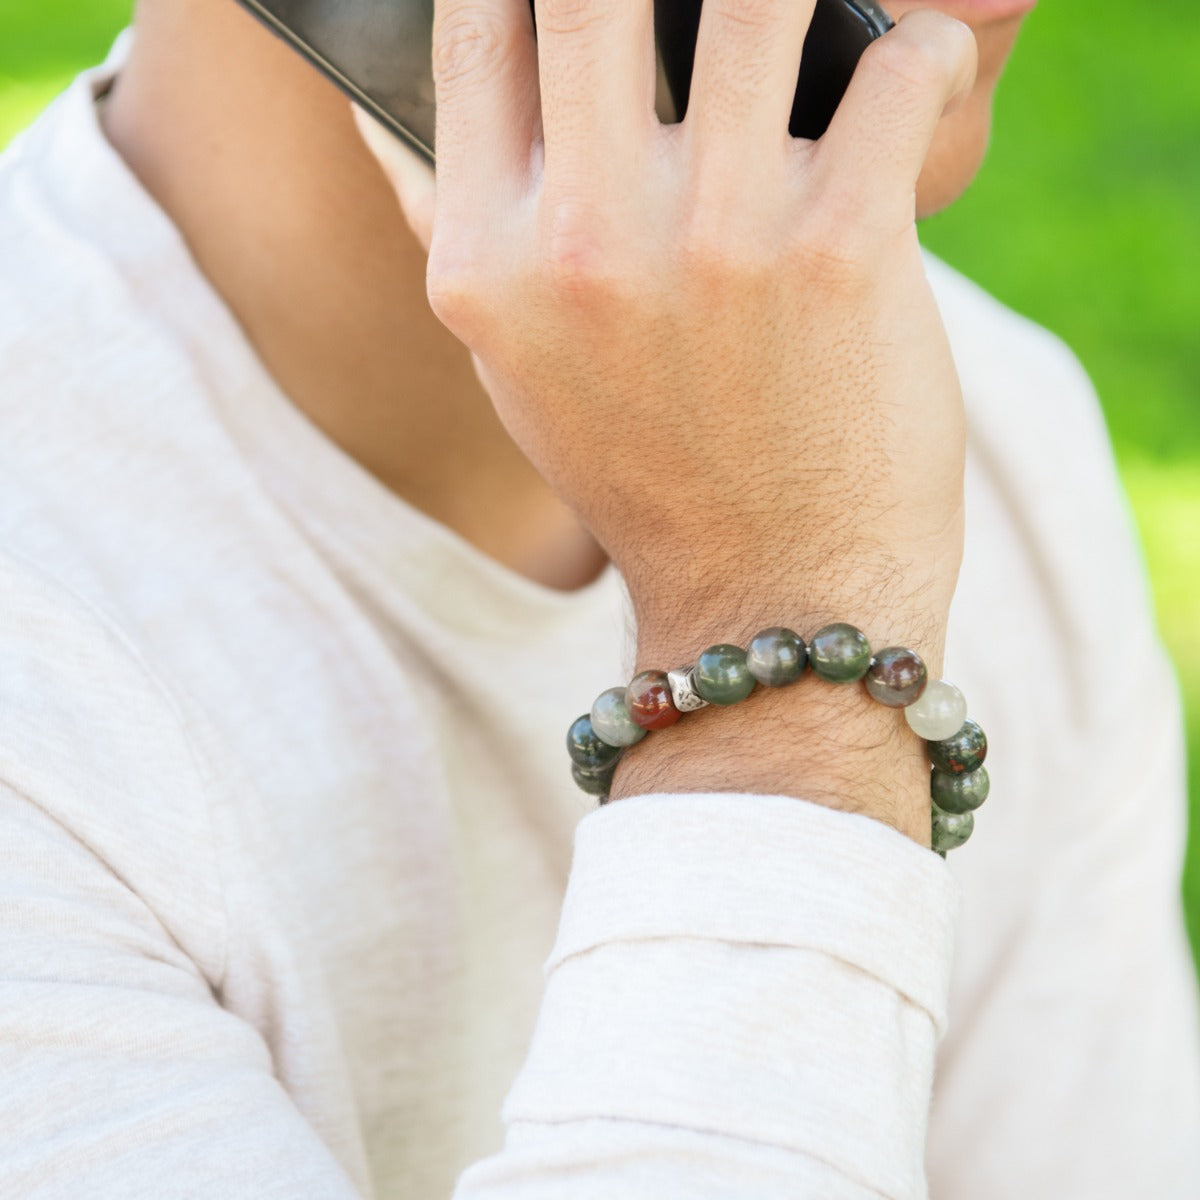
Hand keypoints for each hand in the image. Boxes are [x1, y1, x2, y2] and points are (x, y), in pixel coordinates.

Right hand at [358, 0, 977, 838]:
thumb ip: (455, 236)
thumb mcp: (515, 374)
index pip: (474, 30)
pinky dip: (918, 49)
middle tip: (705, 9)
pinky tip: (911, 66)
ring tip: (818, 11)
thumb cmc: (649, 476)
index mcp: (486, 263)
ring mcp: (715, 240)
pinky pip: (897, 68)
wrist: (770, 598)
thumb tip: (382, 118)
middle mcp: (583, 242)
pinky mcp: (841, 250)